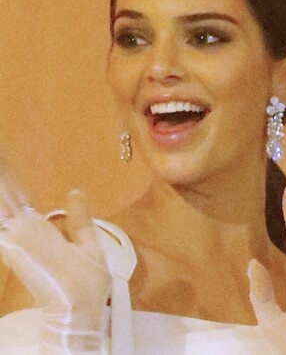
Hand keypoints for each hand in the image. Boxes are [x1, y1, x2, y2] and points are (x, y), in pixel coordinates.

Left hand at [0, 168, 110, 353]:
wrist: (73, 312)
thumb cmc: (87, 279)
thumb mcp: (89, 245)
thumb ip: (80, 218)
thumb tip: (74, 190)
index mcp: (40, 225)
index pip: (16, 197)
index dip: (7, 179)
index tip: (5, 161)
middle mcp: (22, 230)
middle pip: (3, 204)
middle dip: (3, 188)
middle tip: (3, 163)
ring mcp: (14, 244)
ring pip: (2, 218)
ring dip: (4, 203)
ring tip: (5, 180)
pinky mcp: (11, 256)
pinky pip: (1, 233)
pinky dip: (4, 222)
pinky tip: (8, 216)